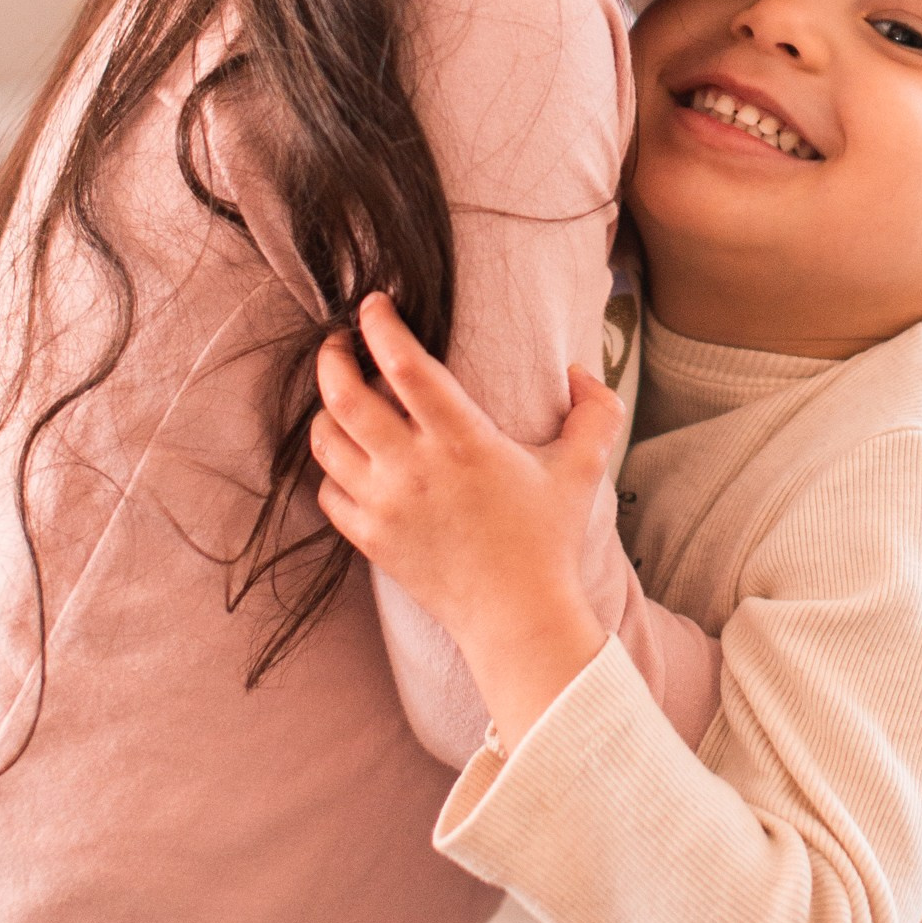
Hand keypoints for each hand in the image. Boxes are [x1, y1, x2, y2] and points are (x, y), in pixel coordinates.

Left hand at [311, 294, 622, 749]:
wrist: (516, 619)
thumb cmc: (548, 540)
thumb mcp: (583, 469)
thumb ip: (596, 411)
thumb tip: (580, 371)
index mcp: (463, 441)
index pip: (405, 366)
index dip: (380, 326)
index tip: (373, 304)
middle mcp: (414, 470)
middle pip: (343, 397)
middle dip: (332, 358)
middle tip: (338, 341)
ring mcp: (385, 507)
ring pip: (326, 443)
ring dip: (325, 411)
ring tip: (341, 397)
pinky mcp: (369, 540)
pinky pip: (327, 492)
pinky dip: (331, 467)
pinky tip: (350, 458)